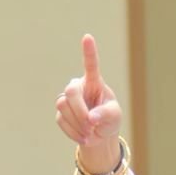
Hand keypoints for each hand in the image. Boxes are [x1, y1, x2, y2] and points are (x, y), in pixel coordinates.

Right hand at [55, 33, 122, 167]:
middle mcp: (79, 87)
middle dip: (80, 111)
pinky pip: (61, 120)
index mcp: (94, 82)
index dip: (89, 52)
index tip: (88, 37)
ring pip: (63, 106)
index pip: (91, 65)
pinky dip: (74, 132)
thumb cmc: (109, 119)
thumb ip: (106, 114)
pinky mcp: (61, 113)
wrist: (99, 134)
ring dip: (78, 123)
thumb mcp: (114, 116)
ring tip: (90, 132)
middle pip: (71, 92)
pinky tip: (84, 136)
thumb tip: (91, 119)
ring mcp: (67, 99)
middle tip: (91, 125)